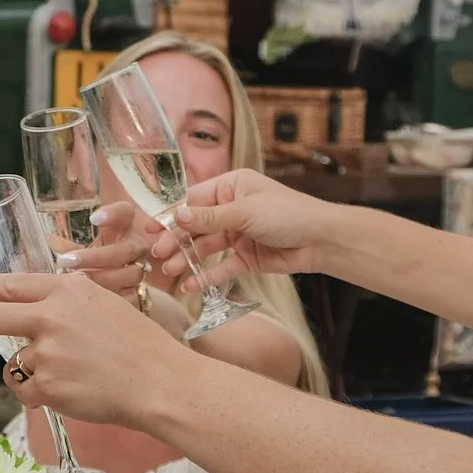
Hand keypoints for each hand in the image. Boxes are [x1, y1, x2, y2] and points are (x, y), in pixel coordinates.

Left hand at [0, 270, 186, 428]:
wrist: (158, 381)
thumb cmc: (140, 344)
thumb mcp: (105, 303)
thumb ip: (68, 301)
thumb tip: (36, 305)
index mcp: (67, 290)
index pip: (12, 284)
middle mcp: (51, 317)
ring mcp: (47, 353)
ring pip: (14, 361)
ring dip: (30, 369)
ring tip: (65, 374)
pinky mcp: (47, 386)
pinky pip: (23, 389)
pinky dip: (37, 393)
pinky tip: (63, 391)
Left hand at [58, 198, 156, 302]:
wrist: (111, 277)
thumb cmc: (93, 255)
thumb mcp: (83, 243)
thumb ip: (69, 240)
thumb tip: (48, 240)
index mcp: (123, 225)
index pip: (124, 212)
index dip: (112, 215)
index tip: (93, 220)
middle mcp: (135, 244)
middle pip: (124, 250)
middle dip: (95, 257)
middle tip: (66, 261)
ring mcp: (141, 267)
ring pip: (130, 274)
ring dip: (102, 279)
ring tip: (77, 282)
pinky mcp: (141, 289)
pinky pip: (133, 295)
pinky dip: (113, 298)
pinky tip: (94, 301)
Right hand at [149, 169, 338, 288]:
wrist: (322, 240)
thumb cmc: (288, 213)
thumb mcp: (245, 212)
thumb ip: (209, 217)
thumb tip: (176, 216)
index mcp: (231, 187)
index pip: (194, 200)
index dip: (172, 215)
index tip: (150, 228)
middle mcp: (232, 209)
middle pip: (196, 226)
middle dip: (177, 240)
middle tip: (158, 254)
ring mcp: (239, 234)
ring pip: (206, 247)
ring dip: (188, 259)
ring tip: (171, 271)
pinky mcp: (247, 258)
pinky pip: (222, 266)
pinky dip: (207, 275)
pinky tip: (192, 284)